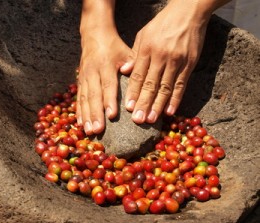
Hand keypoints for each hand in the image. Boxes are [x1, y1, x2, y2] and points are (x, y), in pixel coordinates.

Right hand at [77, 28, 131, 134]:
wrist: (94, 35)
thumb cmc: (115, 46)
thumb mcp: (125, 51)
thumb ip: (132, 65)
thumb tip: (138, 78)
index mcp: (106, 65)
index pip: (108, 85)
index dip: (109, 100)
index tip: (112, 115)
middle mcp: (93, 72)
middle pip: (94, 95)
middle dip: (95, 114)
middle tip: (98, 130)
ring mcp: (84, 77)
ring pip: (84, 99)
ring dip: (86, 116)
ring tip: (88, 131)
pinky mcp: (80, 81)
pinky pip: (78, 98)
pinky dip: (79, 111)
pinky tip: (80, 123)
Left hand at [120, 0, 213, 123]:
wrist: (189, 12)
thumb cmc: (162, 24)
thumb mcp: (144, 34)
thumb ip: (135, 54)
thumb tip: (124, 71)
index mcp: (147, 49)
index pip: (138, 75)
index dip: (133, 92)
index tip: (128, 108)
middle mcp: (161, 56)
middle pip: (151, 84)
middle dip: (143, 103)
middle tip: (138, 120)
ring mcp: (177, 61)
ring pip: (166, 87)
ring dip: (158, 105)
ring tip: (151, 119)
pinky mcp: (190, 64)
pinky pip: (181, 84)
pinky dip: (176, 99)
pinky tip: (170, 111)